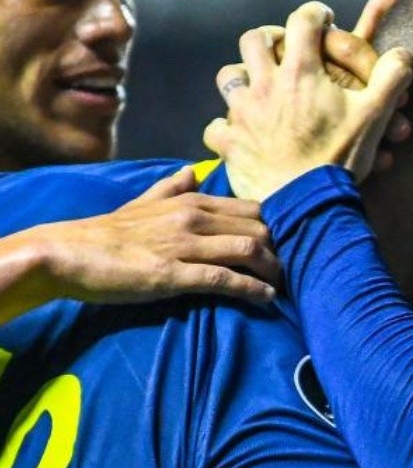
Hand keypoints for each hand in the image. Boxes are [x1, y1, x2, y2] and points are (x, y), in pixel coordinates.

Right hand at [7, 167, 278, 315]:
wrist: (69, 252)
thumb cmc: (107, 231)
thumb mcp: (143, 201)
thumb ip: (171, 186)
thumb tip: (192, 169)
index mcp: (191, 200)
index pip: (252, 208)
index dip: (273, 228)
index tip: (282, 246)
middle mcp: (194, 217)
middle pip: (258, 228)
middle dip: (280, 250)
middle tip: (288, 270)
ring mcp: (185, 244)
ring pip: (248, 249)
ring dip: (272, 270)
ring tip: (282, 285)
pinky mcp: (173, 274)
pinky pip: (224, 278)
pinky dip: (251, 289)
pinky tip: (266, 298)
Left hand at [204, 2, 412, 200]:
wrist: (308, 204)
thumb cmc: (340, 158)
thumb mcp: (375, 116)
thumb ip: (391, 78)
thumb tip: (402, 54)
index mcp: (301, 72)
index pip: (303, 20)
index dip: (315, 13)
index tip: (323, 17)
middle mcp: (265, 85)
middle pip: (254, 40)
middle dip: (269, 37)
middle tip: (283, 45)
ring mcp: (242, 114)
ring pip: (228, 76)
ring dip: (241, 76)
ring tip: (255, 84)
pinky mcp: (230, 144)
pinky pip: (215, 128)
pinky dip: (223, 127)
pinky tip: (235, 132)